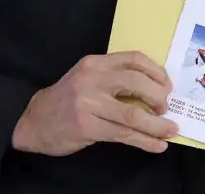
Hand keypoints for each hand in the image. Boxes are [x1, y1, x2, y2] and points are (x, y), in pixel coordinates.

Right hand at [11, 51, 177, 155]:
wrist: (34, 122)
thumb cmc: (67, 99)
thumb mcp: (87, 78)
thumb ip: (114, 78)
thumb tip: (154, 90)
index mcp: (95, 63)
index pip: (133, 59)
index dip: (156, 71)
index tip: (167, 84)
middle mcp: (91, 79)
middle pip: (136, 82)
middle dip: (158, 96)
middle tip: (166, 107)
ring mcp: (88, 104)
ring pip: (132, 113)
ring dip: (156, 124)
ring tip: (170, 129)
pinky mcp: (87, 127)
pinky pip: (123, 134)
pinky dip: (144, 141)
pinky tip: (157, 145)